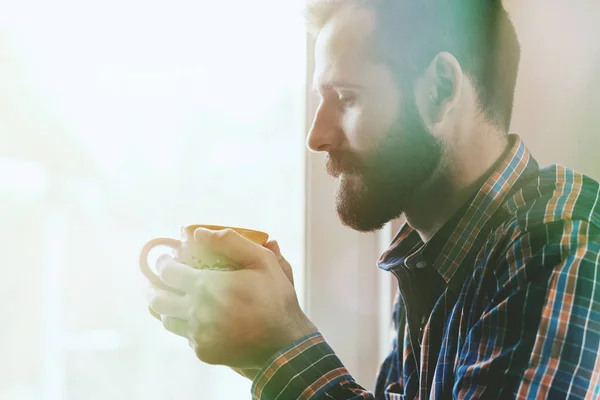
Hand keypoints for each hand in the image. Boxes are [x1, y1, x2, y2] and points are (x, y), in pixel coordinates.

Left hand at [146, 228, 316, 369]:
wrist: (284, 344)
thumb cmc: (275, 299)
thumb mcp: (262, 261)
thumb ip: (230, 242)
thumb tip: (200, 233)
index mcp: (206, 287)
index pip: (167, 272)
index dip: (163, 263)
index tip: (166, 259)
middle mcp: (195, 312)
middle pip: (157, 299)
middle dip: (154, 287)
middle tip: (158, 281)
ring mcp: (197, 335)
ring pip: (167, 321)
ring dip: (166, 308)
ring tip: (172, 300)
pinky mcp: (203, 352)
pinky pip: (185, 336)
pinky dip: (187, 326)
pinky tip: (198, 319)